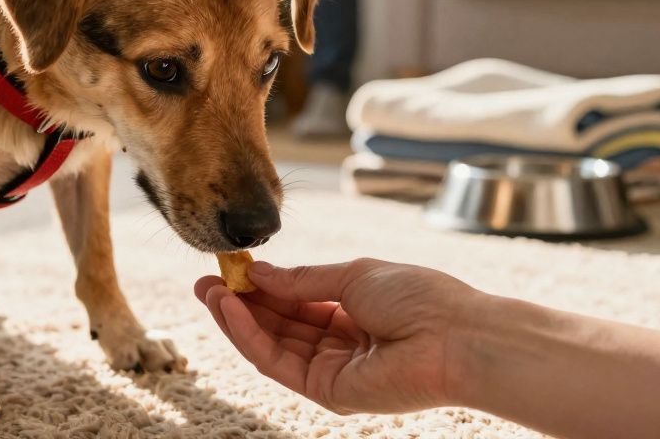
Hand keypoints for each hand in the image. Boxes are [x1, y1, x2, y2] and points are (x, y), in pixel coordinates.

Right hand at [194, 258, 477, 414]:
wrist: (454, 336)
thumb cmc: (418, 298)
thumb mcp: (352, 275)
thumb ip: (302, 279)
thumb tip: (259, 272)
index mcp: (352, 311)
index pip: (295, 300)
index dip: (260, 284)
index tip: (229, 266)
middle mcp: (339, 343)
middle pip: (278, 324)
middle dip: (239, 302)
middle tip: (204, 280)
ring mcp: (331, 370)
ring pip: (271, 344)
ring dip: (237, 318)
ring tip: (210, 291)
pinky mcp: (326, 392)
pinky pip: (278, 362)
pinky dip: (250, 336)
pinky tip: (231, 309)